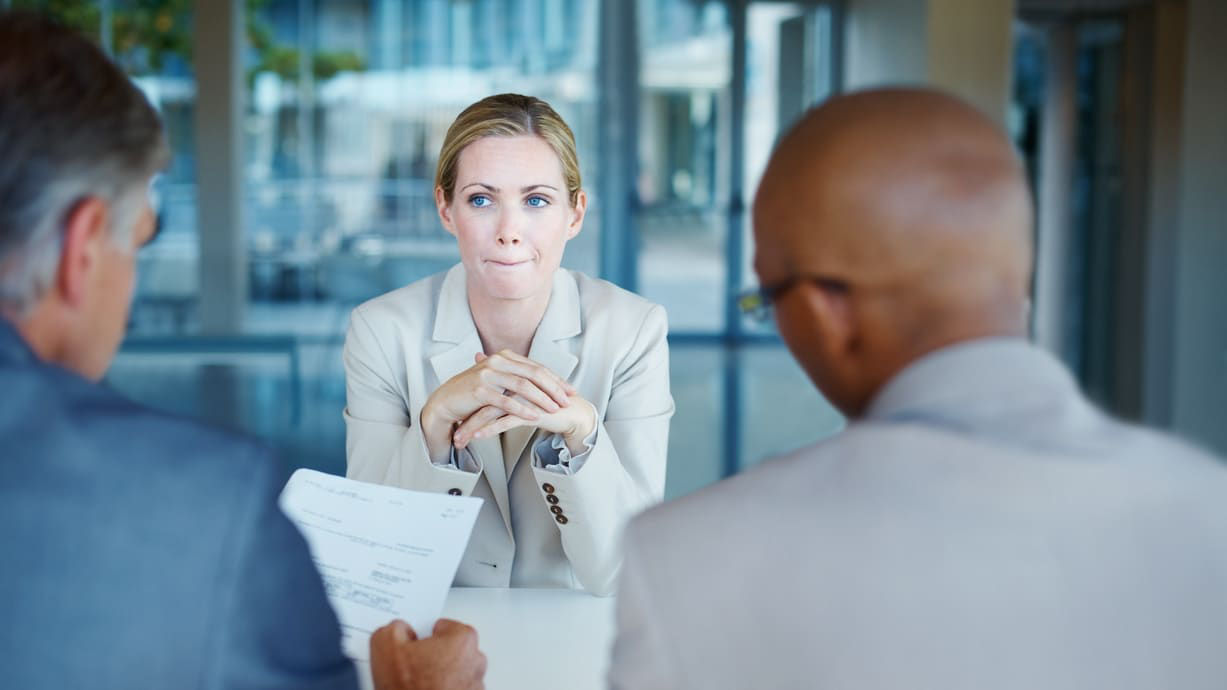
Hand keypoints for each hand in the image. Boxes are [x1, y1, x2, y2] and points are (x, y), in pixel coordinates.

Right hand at [370, 619, 485, 689]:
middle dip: (432, 657)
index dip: (422, 638)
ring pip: (453, 673)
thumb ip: (394, 628)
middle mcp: (476, 661)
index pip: (441, 626)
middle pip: (450, 650)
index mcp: (462, 639)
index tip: (412, 648)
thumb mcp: (385, 645)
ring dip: (439, 678)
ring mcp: (476, 686)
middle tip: (411, 670)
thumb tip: (399, 630)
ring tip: (416, 687)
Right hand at [420, 350, 575, 460]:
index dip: (556, 379)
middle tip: (568, 401)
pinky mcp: (479, 390)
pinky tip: (534, 417)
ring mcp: (487, 374)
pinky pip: (506, 401)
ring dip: (542, 399)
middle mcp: (497, 360)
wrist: (446, 400)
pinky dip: (522, 409)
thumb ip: (518, 377)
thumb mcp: (498, 379)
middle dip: (554, 388)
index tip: (570, 391)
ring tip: (555, 409)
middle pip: (534, 373)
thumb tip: (545, 383)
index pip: (537, 367)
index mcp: (504, 356)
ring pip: (522, 386)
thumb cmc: (474, 392)